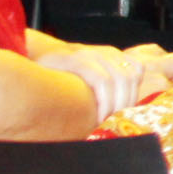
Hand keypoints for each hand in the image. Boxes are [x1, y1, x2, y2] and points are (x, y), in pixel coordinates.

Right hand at [36, 39, 172, 119]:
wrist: (35, 56)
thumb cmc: (64, 73)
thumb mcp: (90, 75)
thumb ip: (106, 86)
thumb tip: (121, 111)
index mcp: (112, 55)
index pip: (137, 71)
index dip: (135, 94)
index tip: (125, 113)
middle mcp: (105, 53)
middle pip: (130, 78)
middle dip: (125, 103)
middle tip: (115, 121)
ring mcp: (91, 54)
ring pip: (118, 80)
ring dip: (115, 105)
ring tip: (106, 120)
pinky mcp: (77, 59)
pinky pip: (101, 80)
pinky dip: (103, 100)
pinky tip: (97, 114)